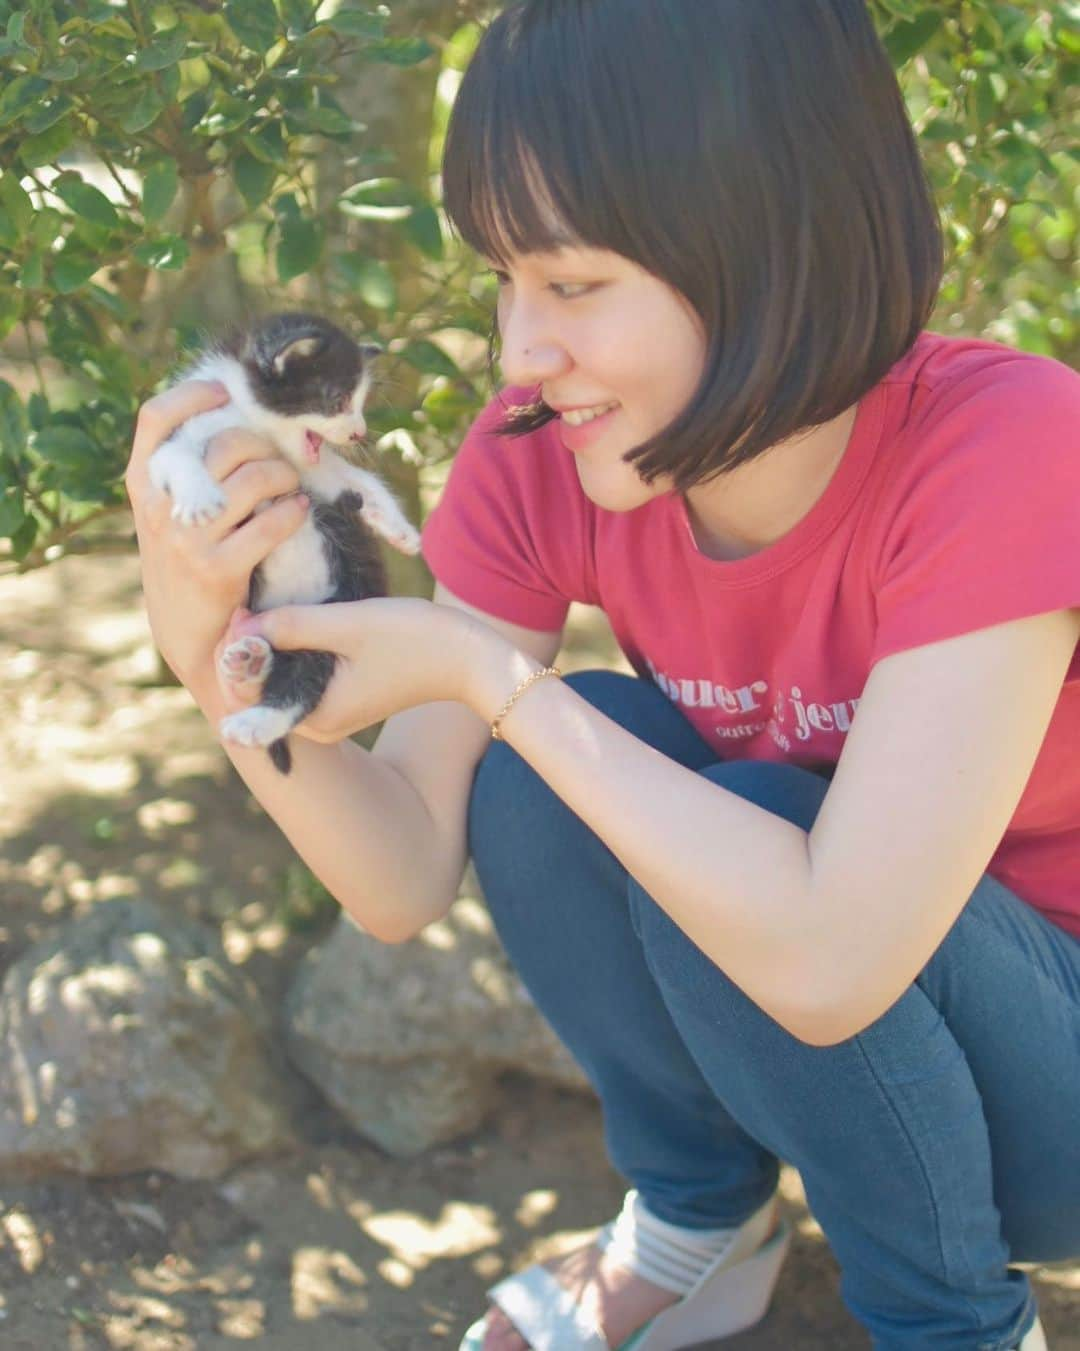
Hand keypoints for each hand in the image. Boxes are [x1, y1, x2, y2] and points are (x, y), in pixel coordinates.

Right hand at [125, 380, 311, 700]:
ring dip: (286, 476)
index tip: (226, 392)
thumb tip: (232, 411)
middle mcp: (161, 506)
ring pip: (255, 478)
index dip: (194, 394)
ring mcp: (188, 538)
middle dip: (264, 444)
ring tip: (291, 485)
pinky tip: (299, 512)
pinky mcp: (219, 569)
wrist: (185, 631)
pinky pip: (273, 522)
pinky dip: (294, 511)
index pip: (156, 417)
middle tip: (279, 458)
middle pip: (225, 442)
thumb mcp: (169, 510)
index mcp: (143, 483)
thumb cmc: (186, 557)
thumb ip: (186, 469)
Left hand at [216, 597, 494, 741]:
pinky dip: (285, 648)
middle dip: (244, 647)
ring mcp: (328, 712)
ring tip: (255, 605)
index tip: (240, 607)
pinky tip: (280, 618)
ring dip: (263, 644)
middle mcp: (316, 724)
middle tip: (242, 601)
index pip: (247, 690)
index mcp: (314, 716)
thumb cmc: (414, 639)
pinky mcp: (340, 696)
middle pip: (257, 687)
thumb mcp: (347, 624)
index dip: (235, 649)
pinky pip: (297, 673)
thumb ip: (291, 625)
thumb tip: (241, 624)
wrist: (469, 658)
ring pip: (276, 677)